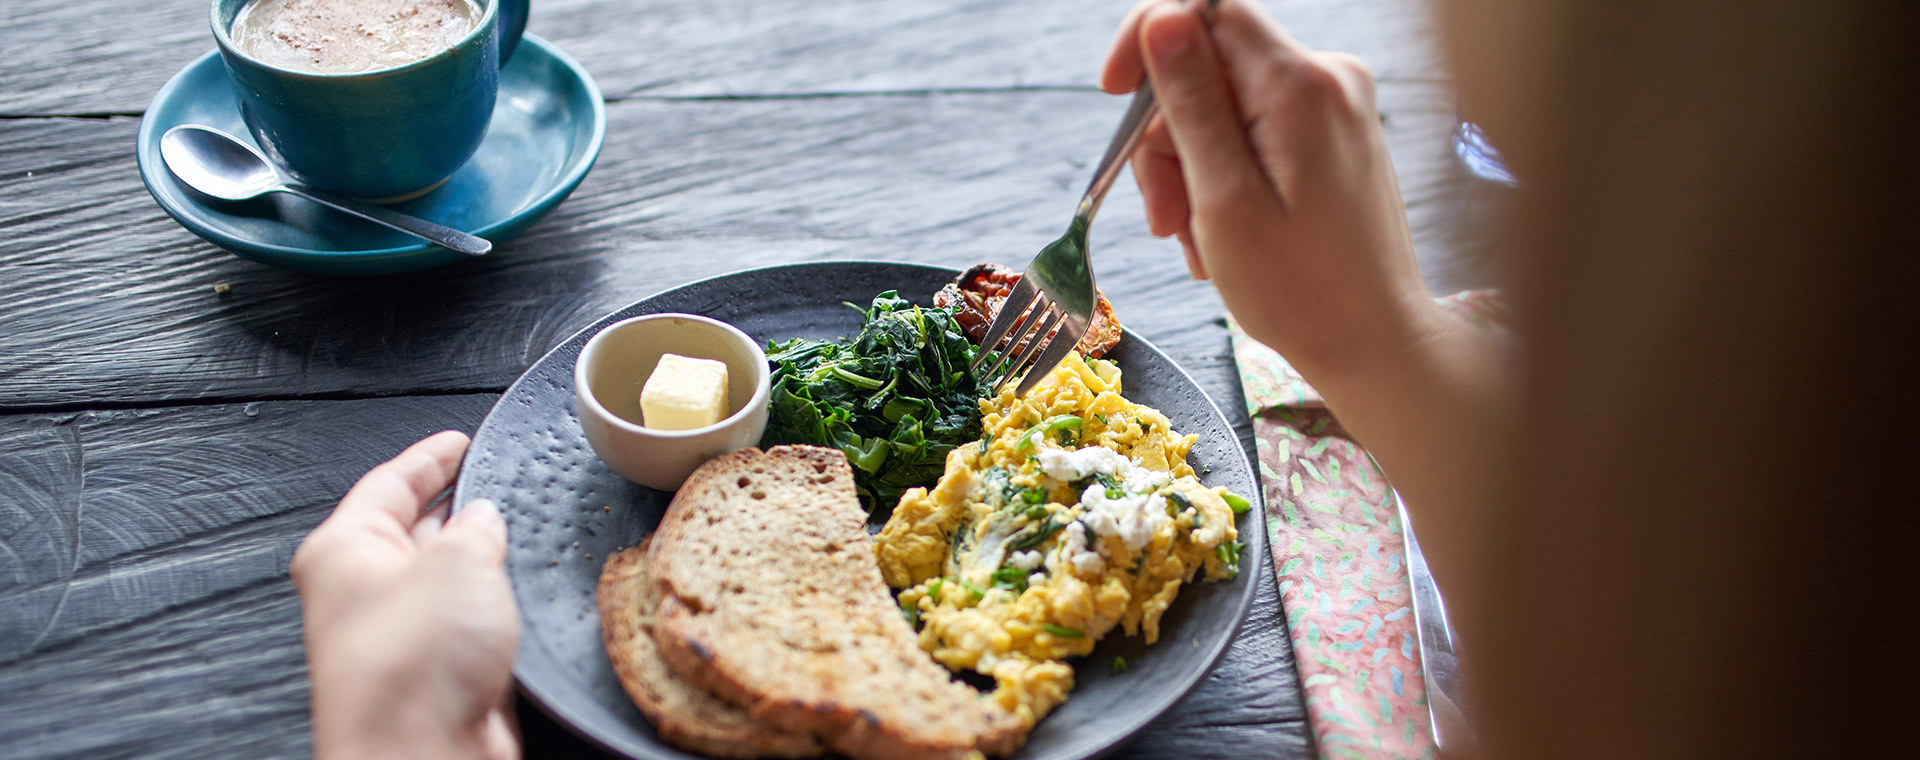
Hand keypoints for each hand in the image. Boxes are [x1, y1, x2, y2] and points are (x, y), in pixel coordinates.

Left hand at [292, 431, 520, 759]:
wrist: (421, 755)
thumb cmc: (411, 666)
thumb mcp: (457, 561)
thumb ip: (477, 528)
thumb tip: (485, 519)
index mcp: (344, 551)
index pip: (389, 483)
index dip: (429, 457)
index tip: (458, 441)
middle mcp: (363, 593)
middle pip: (412, 531)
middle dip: (457, 508)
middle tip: (498, 483)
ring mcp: (399, 638)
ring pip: (444, 581)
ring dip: (481, 564)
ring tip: (519, 537)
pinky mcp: (434, 677)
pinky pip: (467, 626)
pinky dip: (493, 610)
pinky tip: (519, 600)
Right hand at [1101, 0, 1445, 385]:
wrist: (1374, 342)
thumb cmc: (1300, 289)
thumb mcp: (1224, 197)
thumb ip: (1192, 101)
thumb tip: (1162, 20)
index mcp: (1300, 85)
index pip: (1206, 7)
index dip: (1149, 39)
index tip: (1115, 95)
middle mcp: (1327, 79)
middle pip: (1209, 68)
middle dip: (1169, 139)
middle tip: (1166, 218)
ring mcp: (1335, 107)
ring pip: (1225, 106)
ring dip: (1192, 170)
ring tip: (1196, 241)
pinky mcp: (1333, 136)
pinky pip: (1255, 133)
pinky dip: (1225, 178)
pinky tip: (1224, 235)